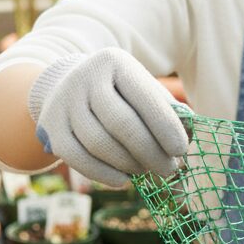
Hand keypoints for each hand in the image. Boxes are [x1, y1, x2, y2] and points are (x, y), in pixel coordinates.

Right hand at [28, 48, 188, 186]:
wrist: (69, 83)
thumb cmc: (123, 93)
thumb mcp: (145, 91)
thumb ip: (170, 113)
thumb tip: (192, 144)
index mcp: (117, 63)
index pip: (146, 99)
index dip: (166, 128)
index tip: (181, 151)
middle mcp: (86, 77)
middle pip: (121, 123)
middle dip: (150, 152)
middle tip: (169, 169)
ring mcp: (64, 102)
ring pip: (98, 142)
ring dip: (128, 163)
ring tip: (146, 170)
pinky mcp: (50, 126)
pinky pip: (76, 157)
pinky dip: (102, 174)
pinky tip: (123, 180)